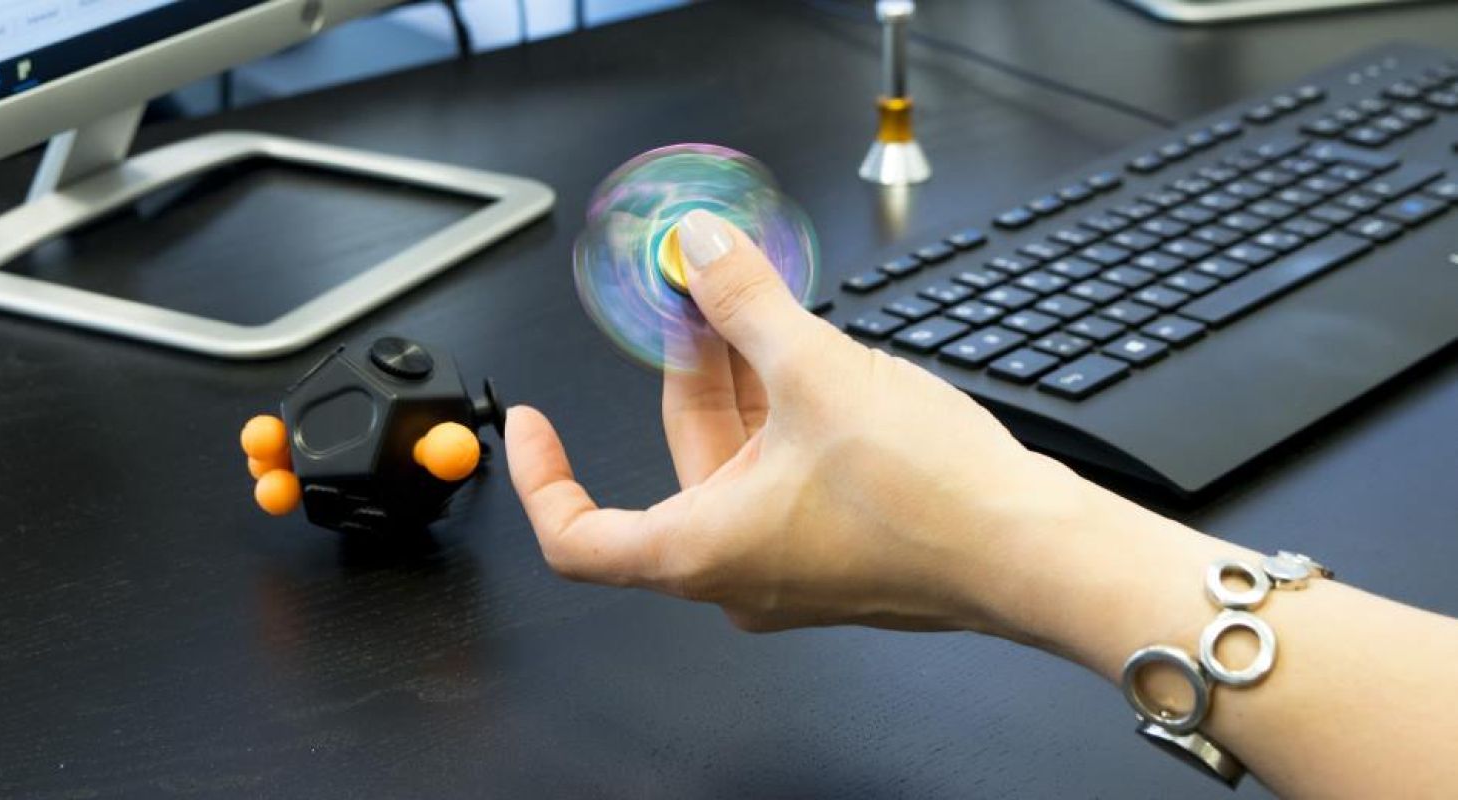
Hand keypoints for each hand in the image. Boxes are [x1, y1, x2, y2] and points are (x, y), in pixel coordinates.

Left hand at [507, 209, 1130, 635]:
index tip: (532, 424)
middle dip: (688, 368)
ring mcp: (790, 564)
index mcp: (702, 552)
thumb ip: (743, 304)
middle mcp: (738, 571)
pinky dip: (782, 414)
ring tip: (757, 306)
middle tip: (696, 294)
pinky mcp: (837, 547)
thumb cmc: (933, 502)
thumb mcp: (816, 373)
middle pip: (680, 460)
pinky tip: (807, 354)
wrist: (1035, 549)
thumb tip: (698, 254)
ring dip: (742, 381)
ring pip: (738, 461)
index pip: (577, 539)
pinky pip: (783, 473)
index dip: (541, 475)